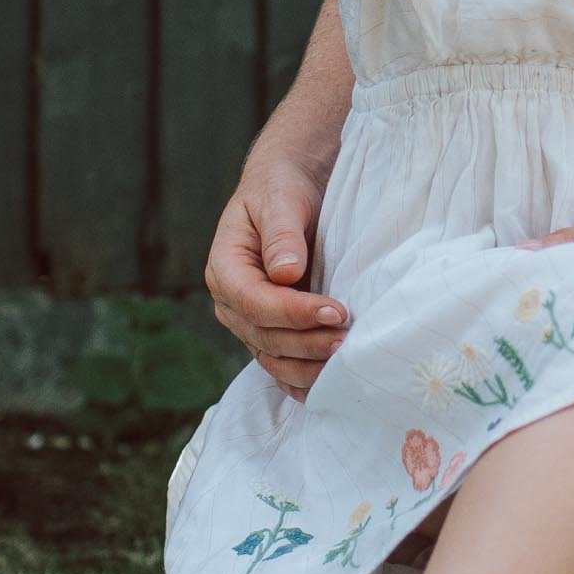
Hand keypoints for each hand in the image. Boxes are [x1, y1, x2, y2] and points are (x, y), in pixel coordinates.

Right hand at [204, 153, 348, 400]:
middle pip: (264, 335)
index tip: (335, 311)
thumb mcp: (281, 198)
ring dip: (308, 365)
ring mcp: (249, 320)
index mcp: (225, 268)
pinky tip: (326, 387)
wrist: (288, 185)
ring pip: (273, 356)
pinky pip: (280, 362)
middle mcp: (231, 301)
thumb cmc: (282, 187)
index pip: (253, 302)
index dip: (292, 313)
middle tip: (348, 341)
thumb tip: (285, 272)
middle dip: (307, 343)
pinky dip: (301, 378)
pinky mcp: (271, 330)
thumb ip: (282, 234)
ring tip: (345, 362)